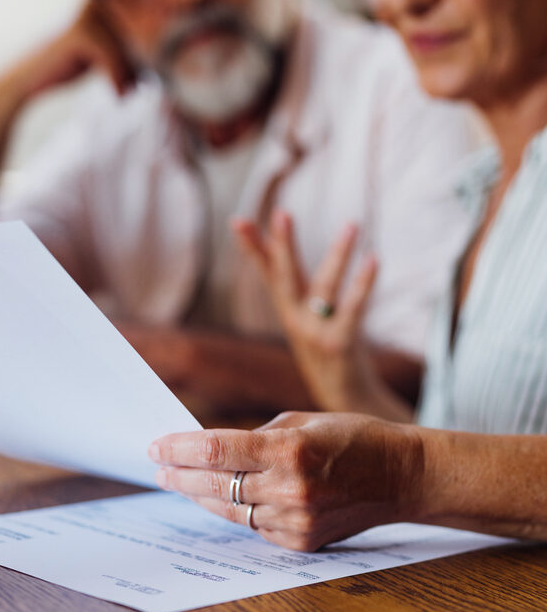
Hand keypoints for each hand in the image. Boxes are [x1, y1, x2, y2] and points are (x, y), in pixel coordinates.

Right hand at [3, 0, 136, 107]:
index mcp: (95, 13)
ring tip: (124, 95)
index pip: (127, 37)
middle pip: (126, 44)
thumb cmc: (63, 69)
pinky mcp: (80, 37)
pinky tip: (118, 95)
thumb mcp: (96, 61)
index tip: (136, 82)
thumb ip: (117, 60)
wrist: (31, 79)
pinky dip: (116, 79)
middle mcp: (91, 12)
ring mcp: (85, 22)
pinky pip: (110, 60)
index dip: (133, 60)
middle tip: (132, 90)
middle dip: (131, 69)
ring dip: (125, 77)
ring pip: (120, 53)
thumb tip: (145, 75)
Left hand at [150, 411, 424, 551]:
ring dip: (203, 496)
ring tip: (183, 484)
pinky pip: (255, 527)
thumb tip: (213, 449)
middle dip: (180, 476)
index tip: (156, 447)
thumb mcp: (302, 420)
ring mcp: (296, 520)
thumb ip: (256, 436)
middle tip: (159, 469)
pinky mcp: (301, 542)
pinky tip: (226, 500)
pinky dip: (238, 512)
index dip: (179, 449)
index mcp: (289, 449)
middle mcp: (289, 488)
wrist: (400, 477)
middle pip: (215, 485)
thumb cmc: (352, 438)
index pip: (216, 450)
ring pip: (231, 511)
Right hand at [233, 211, 378, 412]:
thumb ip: (300, 287)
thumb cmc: (328, 350)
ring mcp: (315, 335)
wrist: (344, 397)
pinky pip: (352, 310)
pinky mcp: (339, 345)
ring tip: (352, 225)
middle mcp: (296, 321)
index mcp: (288, 310)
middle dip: (283, 245)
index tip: (237, 220)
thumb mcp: (308, 317)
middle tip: (282, 214)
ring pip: (324, 288)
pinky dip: (363, 284)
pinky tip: (373, 260)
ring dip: (338, 255)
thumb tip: (288, 256)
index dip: (252, 247)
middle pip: (286, 277)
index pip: (266, 272)